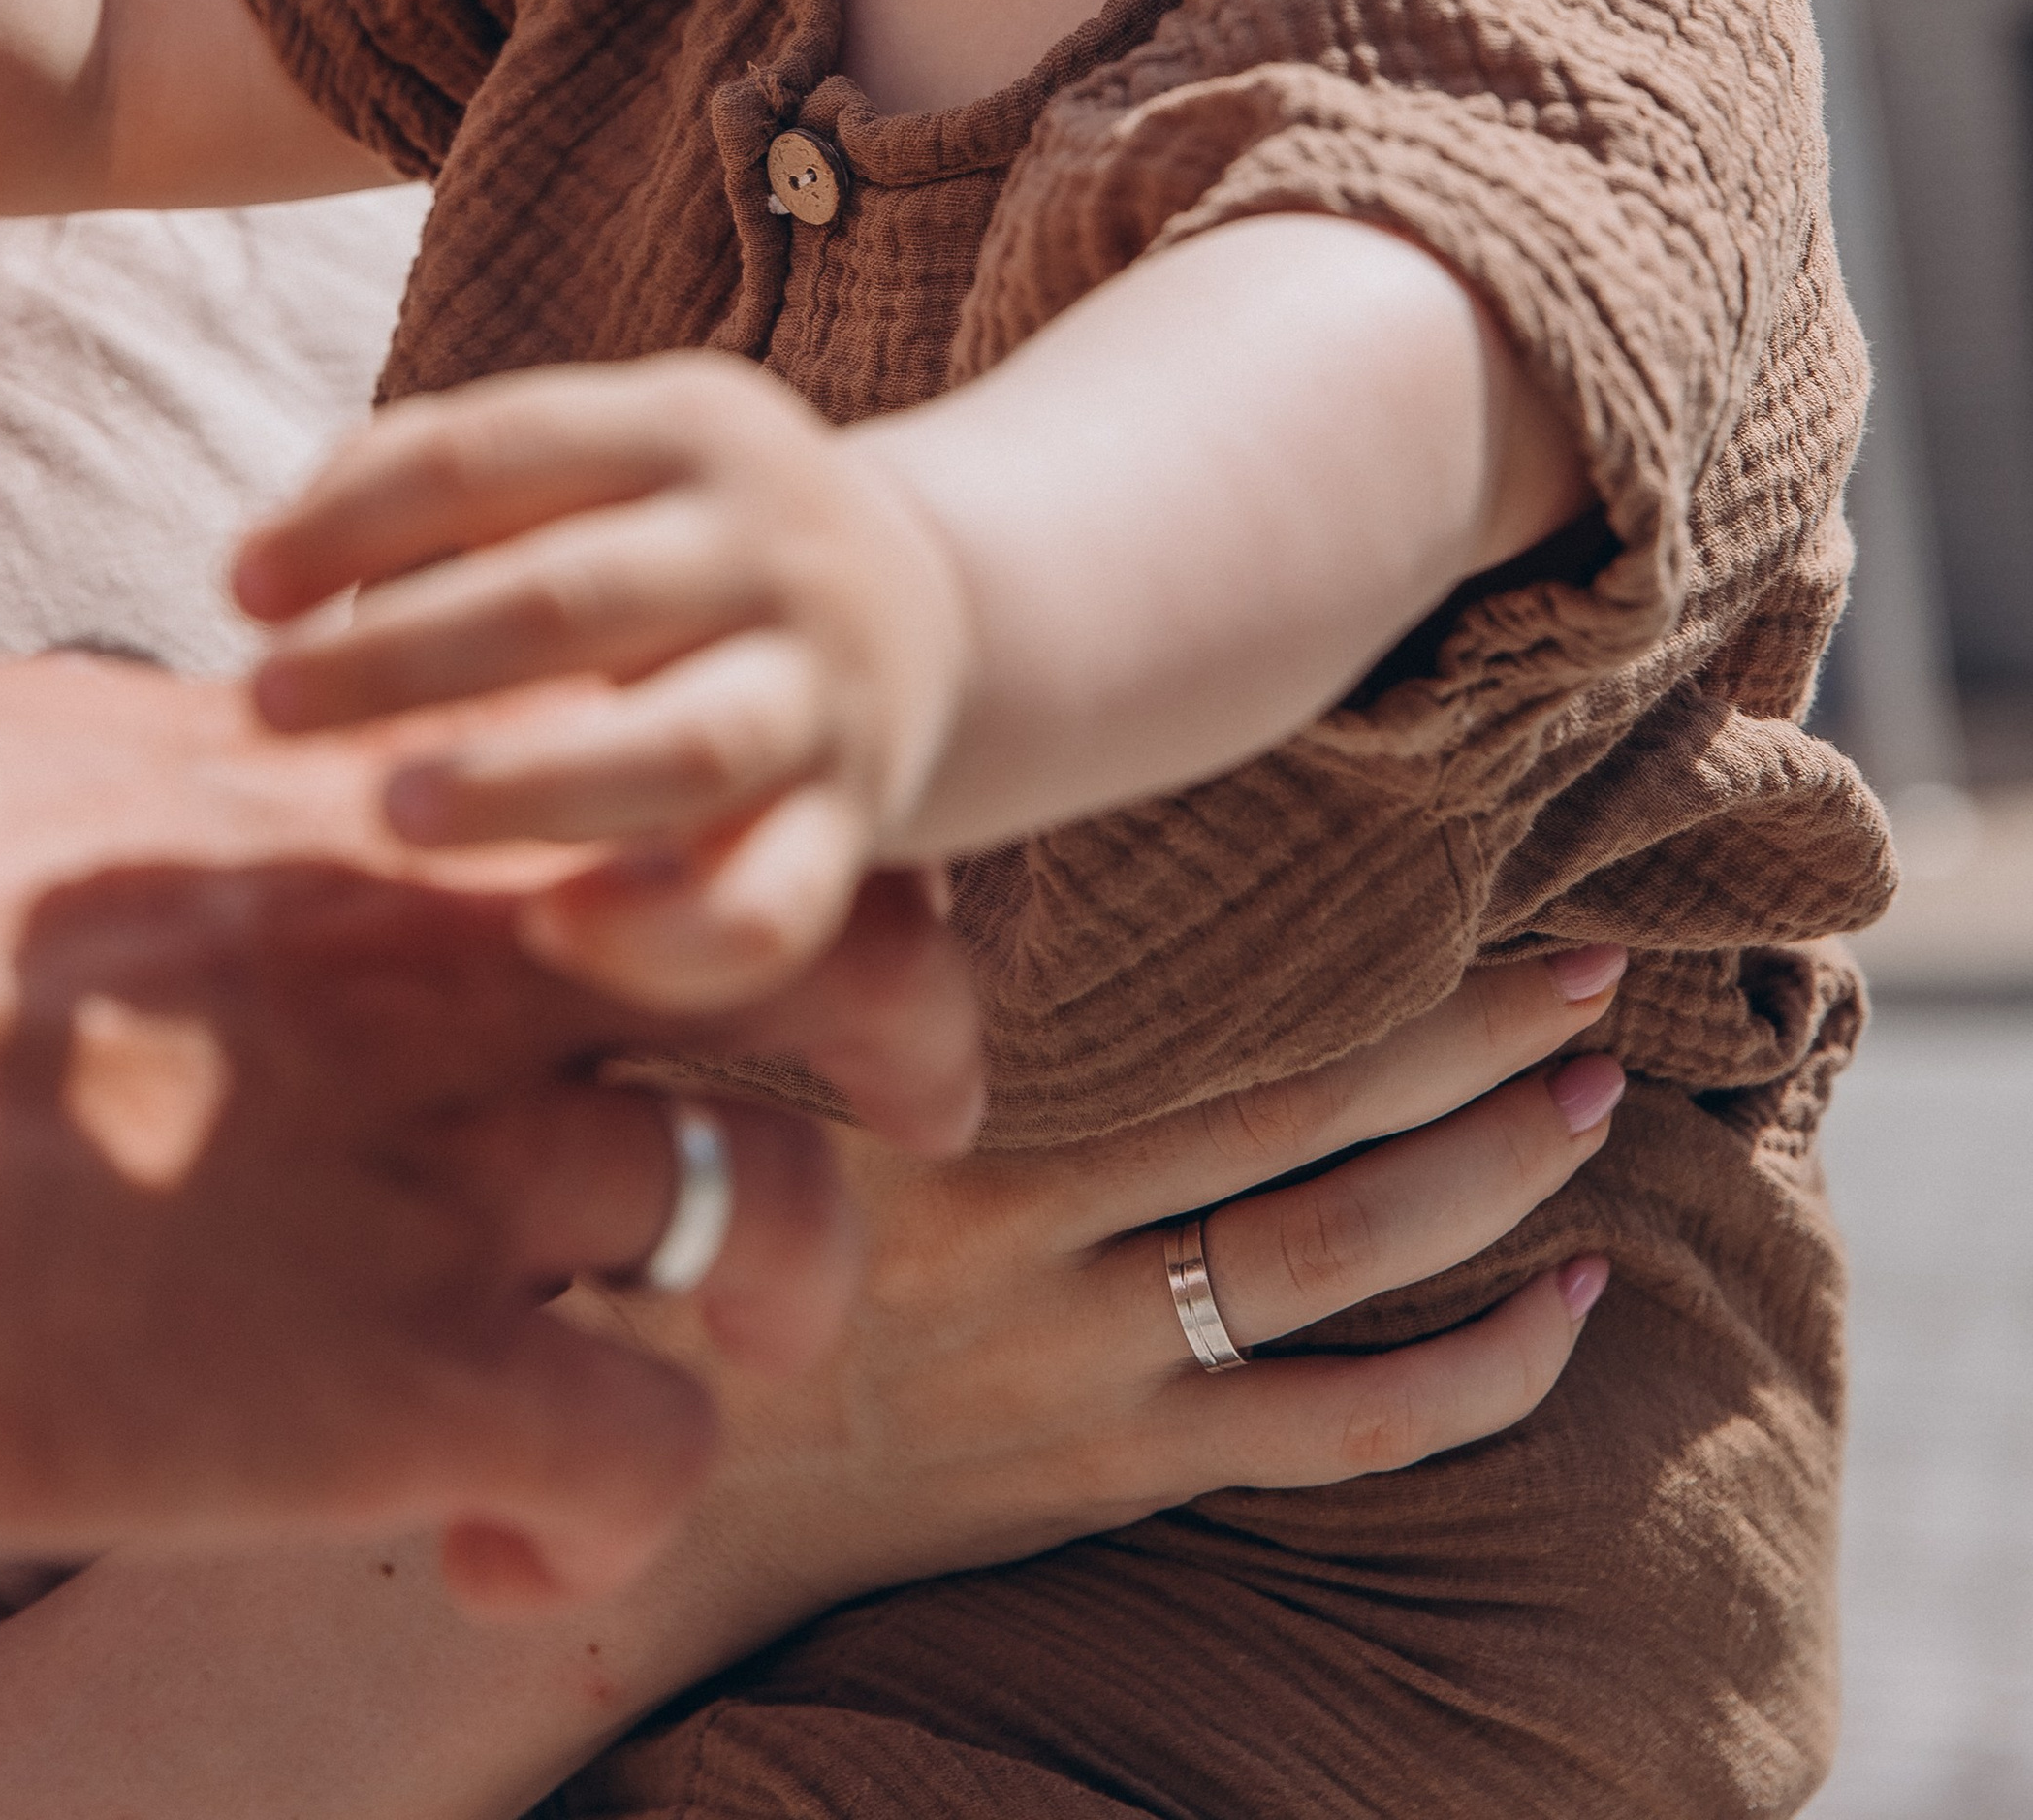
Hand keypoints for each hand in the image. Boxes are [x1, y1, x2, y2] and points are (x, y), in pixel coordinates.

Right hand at [0, 656, 980, 1606]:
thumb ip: (97, 752)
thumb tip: (102, 744)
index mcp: (350, 801)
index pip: (658, 765)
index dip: (725, 836)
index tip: (698, 908)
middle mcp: (449, 961)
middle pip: (826, 948)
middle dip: (887, 1030)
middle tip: (861, 1115)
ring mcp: (445, 1170)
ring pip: (778, 1224)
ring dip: (760, 1305)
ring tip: (676, 1365)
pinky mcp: (397, 1383)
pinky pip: (634, 1462)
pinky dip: (594, 1518)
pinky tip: (482, 1545)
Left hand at [243, 356, 971, 1004]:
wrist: (930, 609)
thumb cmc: (668, 538)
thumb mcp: (590, 458)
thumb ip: (426, 478)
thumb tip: (267, 563)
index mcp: (686, 427)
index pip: (498, 450)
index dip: (353, 518)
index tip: (239, 590)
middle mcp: (767, 548)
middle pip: (574, 595)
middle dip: (407, 655)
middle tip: (269, 708)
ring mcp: (820, 691)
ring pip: (683, 747)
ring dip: (526, 786)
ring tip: (389, 811)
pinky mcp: (853, 826)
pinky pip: (770, 905)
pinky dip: (659, 939)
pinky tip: (548, 929)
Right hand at [572, 948, 1628, 1645]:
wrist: (673, 1479)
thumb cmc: (734, 1225)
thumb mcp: (779, 1075)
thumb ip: (886, 961)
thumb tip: (973, 796)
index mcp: (969, 1120)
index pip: (1204, 1023)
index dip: (1360, 954)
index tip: (1477, 871)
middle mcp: (1043, 1246)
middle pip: (1309, 1126)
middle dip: (1472, 1039)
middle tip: (1602, 964)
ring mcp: (1096, 1369)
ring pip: (1341, 1263)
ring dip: (1490, 1175)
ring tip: (1595, 1093)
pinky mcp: (1125, 1470)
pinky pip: (1338, 1436)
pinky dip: (1477, 1380)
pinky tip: (1572, 1309)